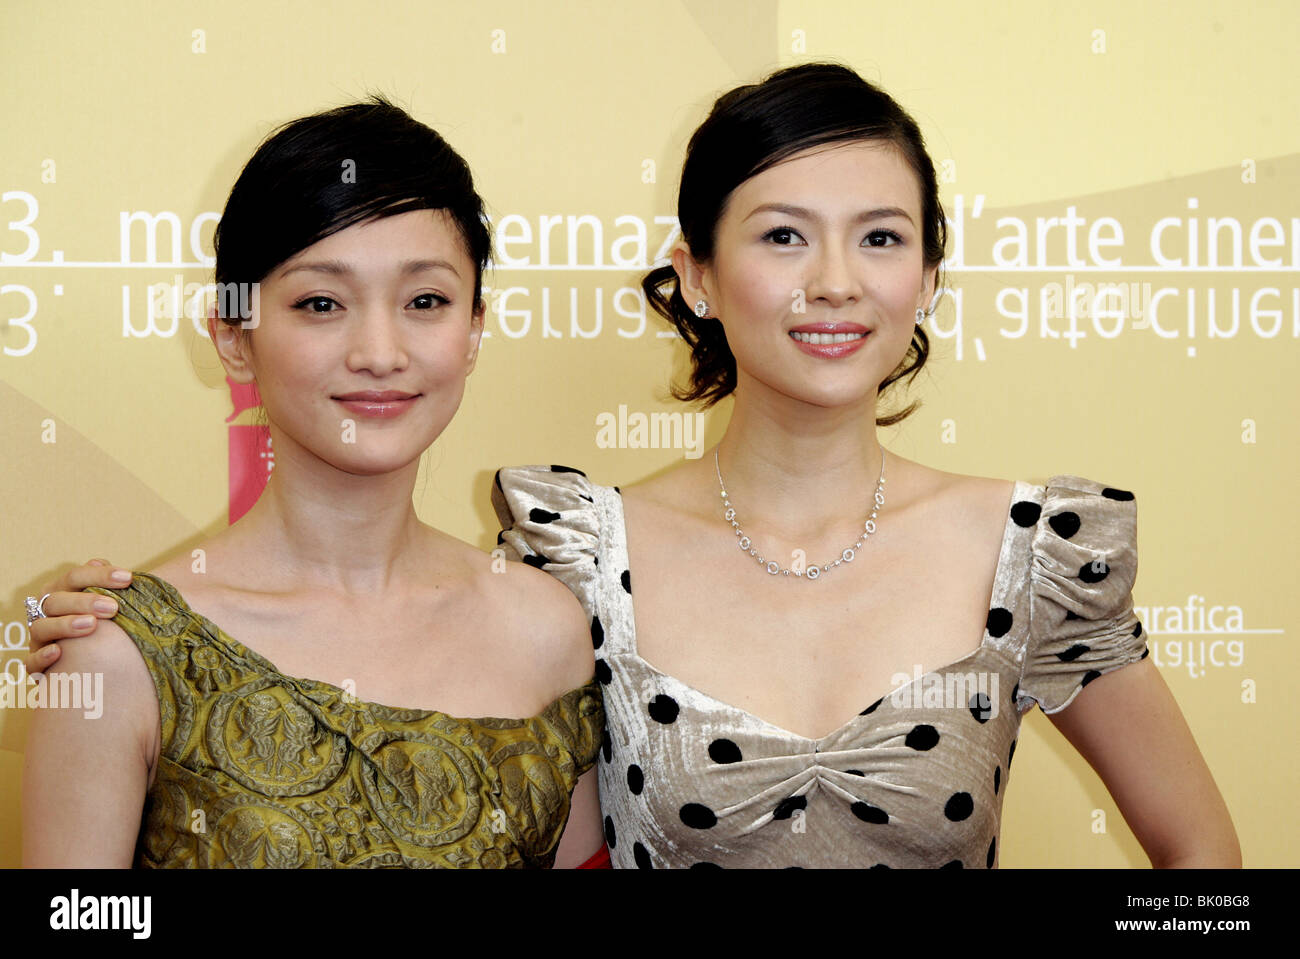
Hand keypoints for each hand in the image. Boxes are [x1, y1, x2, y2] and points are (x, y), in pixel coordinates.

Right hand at [25, 559, 131, 674]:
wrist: (91, 663)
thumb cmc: (103, 625)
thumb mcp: (107, 604)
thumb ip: (109, 587)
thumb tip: (111, 568)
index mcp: (62, 592)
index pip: (75, 577)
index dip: (100, 575)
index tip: (128, 578)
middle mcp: (46, 612)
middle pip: (56, 601)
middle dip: (84, 602)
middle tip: (113, 608)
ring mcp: (40, 639)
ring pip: (41, 628)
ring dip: (64, 625)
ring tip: (91, 625)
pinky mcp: (36, 665)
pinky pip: (31, 662)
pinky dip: (42, 656)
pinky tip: (58, 652)